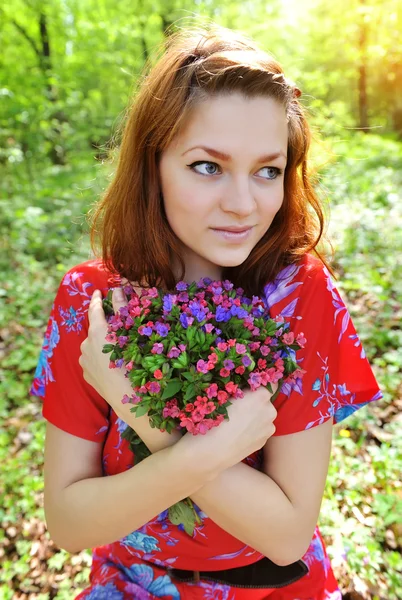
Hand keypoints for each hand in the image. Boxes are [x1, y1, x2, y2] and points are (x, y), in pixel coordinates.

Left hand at [79, 287, 179, 451]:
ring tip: (122, 348)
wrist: (132, 401)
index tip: (99, 291)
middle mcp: (85, 346)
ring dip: (104, 343)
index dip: (97, 299)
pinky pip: (94, 360)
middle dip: (106, 325)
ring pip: (94, 346)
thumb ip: (122, 309)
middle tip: (120, 324)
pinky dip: (102, 357)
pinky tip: (116, 363)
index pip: (94, 310)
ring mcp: (84, 362)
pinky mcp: (87, 376)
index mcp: (96, 333)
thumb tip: (117, 289)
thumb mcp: (131, 334)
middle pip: (95, 329)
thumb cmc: (137, 365)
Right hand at [175, 386, 276, 474]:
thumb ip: (242, 389)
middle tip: (238, 406)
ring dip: (255, 416)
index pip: (271, 382)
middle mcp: (270, 411)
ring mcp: (269, 428)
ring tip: (236, 423)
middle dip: (255, 401)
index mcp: (261, 396)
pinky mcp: (263, 442)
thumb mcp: (226, 396)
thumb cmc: (214, 419)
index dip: (260, 382)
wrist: (210, 452)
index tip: (250, 385)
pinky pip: (260, 429)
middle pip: (265, 400)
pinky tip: (238, 433)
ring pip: (263, 416)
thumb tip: (246, 387)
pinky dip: (253, 429)